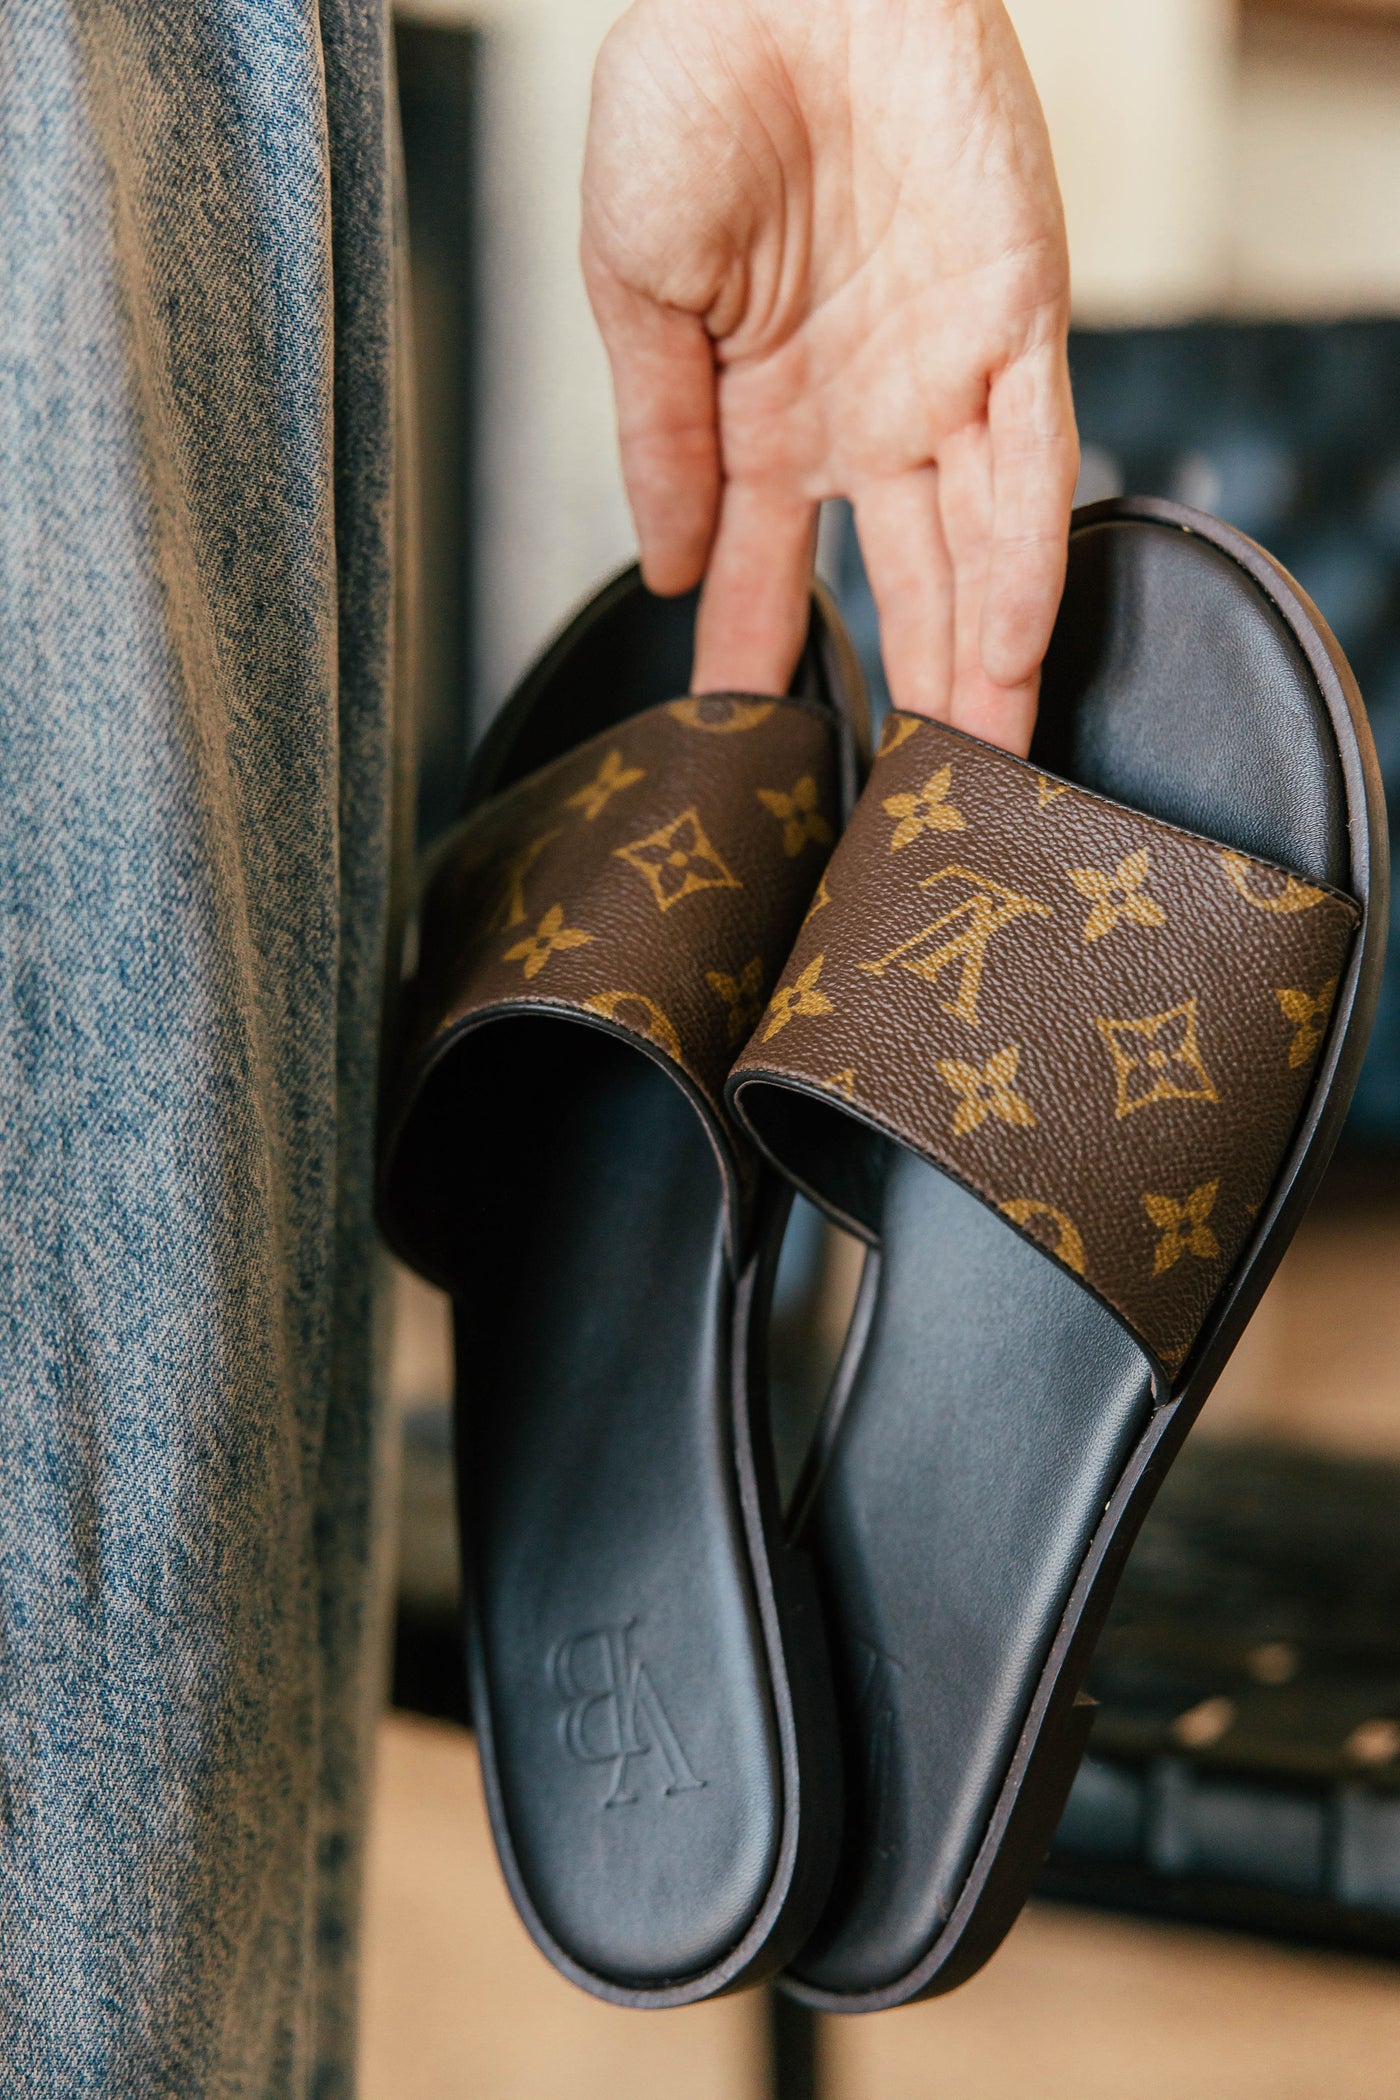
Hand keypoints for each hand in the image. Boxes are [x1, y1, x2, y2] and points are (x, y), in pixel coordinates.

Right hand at [582, 0, 1075, 753]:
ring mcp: (939, 377)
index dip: (754, 663)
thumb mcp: (632, 290)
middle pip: (893, 588)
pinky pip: (1030, 458)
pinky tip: (1008, 648)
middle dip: (900, 699)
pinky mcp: (1014, 319)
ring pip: (975, 551)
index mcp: (760, 412)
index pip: (758, 571)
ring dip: (977, 664)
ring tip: (975, 778)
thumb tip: (656, 570)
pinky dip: (1023, 552)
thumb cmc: (685, 95)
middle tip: (901, 817)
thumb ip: (658, 436)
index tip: (749, 760)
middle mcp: (859, 416)